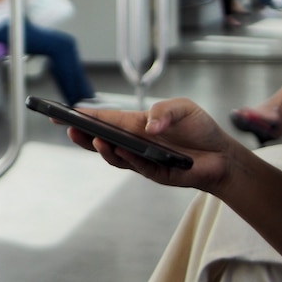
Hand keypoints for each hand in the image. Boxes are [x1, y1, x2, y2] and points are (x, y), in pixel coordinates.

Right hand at [66, 98, 236, 192]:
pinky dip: (127, 158)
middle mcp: (132, 142)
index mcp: (134, 124)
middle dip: (82, 135)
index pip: (102, 120)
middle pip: (99, 140)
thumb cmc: (199, 129)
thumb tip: (148, 126)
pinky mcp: (152, 172)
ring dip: (102, 148)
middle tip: (68, 127)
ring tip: (95, 138)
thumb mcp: (184, 108)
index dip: (81, 117)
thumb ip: (164, 111)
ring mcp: (139, 159)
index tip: (60, 114)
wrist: (221, 156)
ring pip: (113, 156)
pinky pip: (136, 165)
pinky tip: (121, 149)